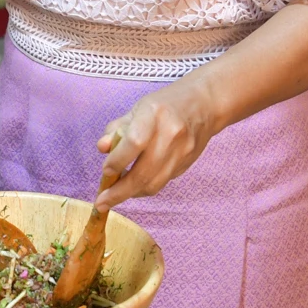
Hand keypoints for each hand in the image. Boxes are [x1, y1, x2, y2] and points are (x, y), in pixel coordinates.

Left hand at [94, 74, 224, 209]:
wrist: (205, 104)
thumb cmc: (166, 104)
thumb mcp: (137, 109)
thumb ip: (117, 129)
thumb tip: (102, 148)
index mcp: (154, 114)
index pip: (134, 142)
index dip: (117, 161)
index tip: (105, 171)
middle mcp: (170, 134)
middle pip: (143, 172)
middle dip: (119, 192)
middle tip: (101, 203)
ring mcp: (182, 152)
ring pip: (154, 184)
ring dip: (131, 194)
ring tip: (114, 196)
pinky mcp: (187, 164)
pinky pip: (162, 182)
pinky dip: (145, 187)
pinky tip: (134, 186)